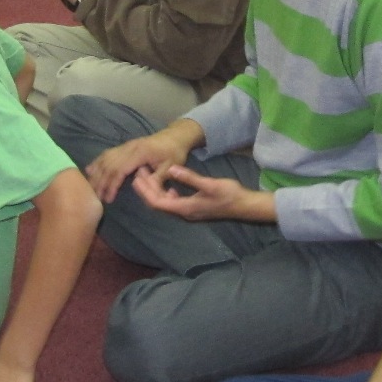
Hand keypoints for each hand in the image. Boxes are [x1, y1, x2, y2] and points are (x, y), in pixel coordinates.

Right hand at [83, 124, 198, 201]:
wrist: (175, 136)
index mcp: (140, 153)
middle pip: (109, 165)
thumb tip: (145, 190)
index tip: (108, 198)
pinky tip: (89, 171)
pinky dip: (97, 162)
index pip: (120, 170)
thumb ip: (158, 179)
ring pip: (105, 159)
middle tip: (96, 197)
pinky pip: (107, 153)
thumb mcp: (171, 167)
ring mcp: (125, 145)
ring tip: (90, 188)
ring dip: (96, 174)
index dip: (112, 185)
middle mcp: (129, 147)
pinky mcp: (124, 146)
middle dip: (101, 182)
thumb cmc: (174, 153)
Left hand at [130, 163, 274, 222]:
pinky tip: (167, 184)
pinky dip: (166, 193)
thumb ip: (189, 177)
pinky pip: (174, 202)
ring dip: (155, 190)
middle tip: (139, 173)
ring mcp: (189, 211)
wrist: (244, 206)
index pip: (158, 202)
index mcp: (185, 207)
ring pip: (165, 203)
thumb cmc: (228, 194)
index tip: (137, 178)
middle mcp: (184, 212)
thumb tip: (171, 169)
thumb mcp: (209, 184)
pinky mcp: (193, 208)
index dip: (145, 191)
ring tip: (148, 176)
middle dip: (146, 189)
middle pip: (158, 203)